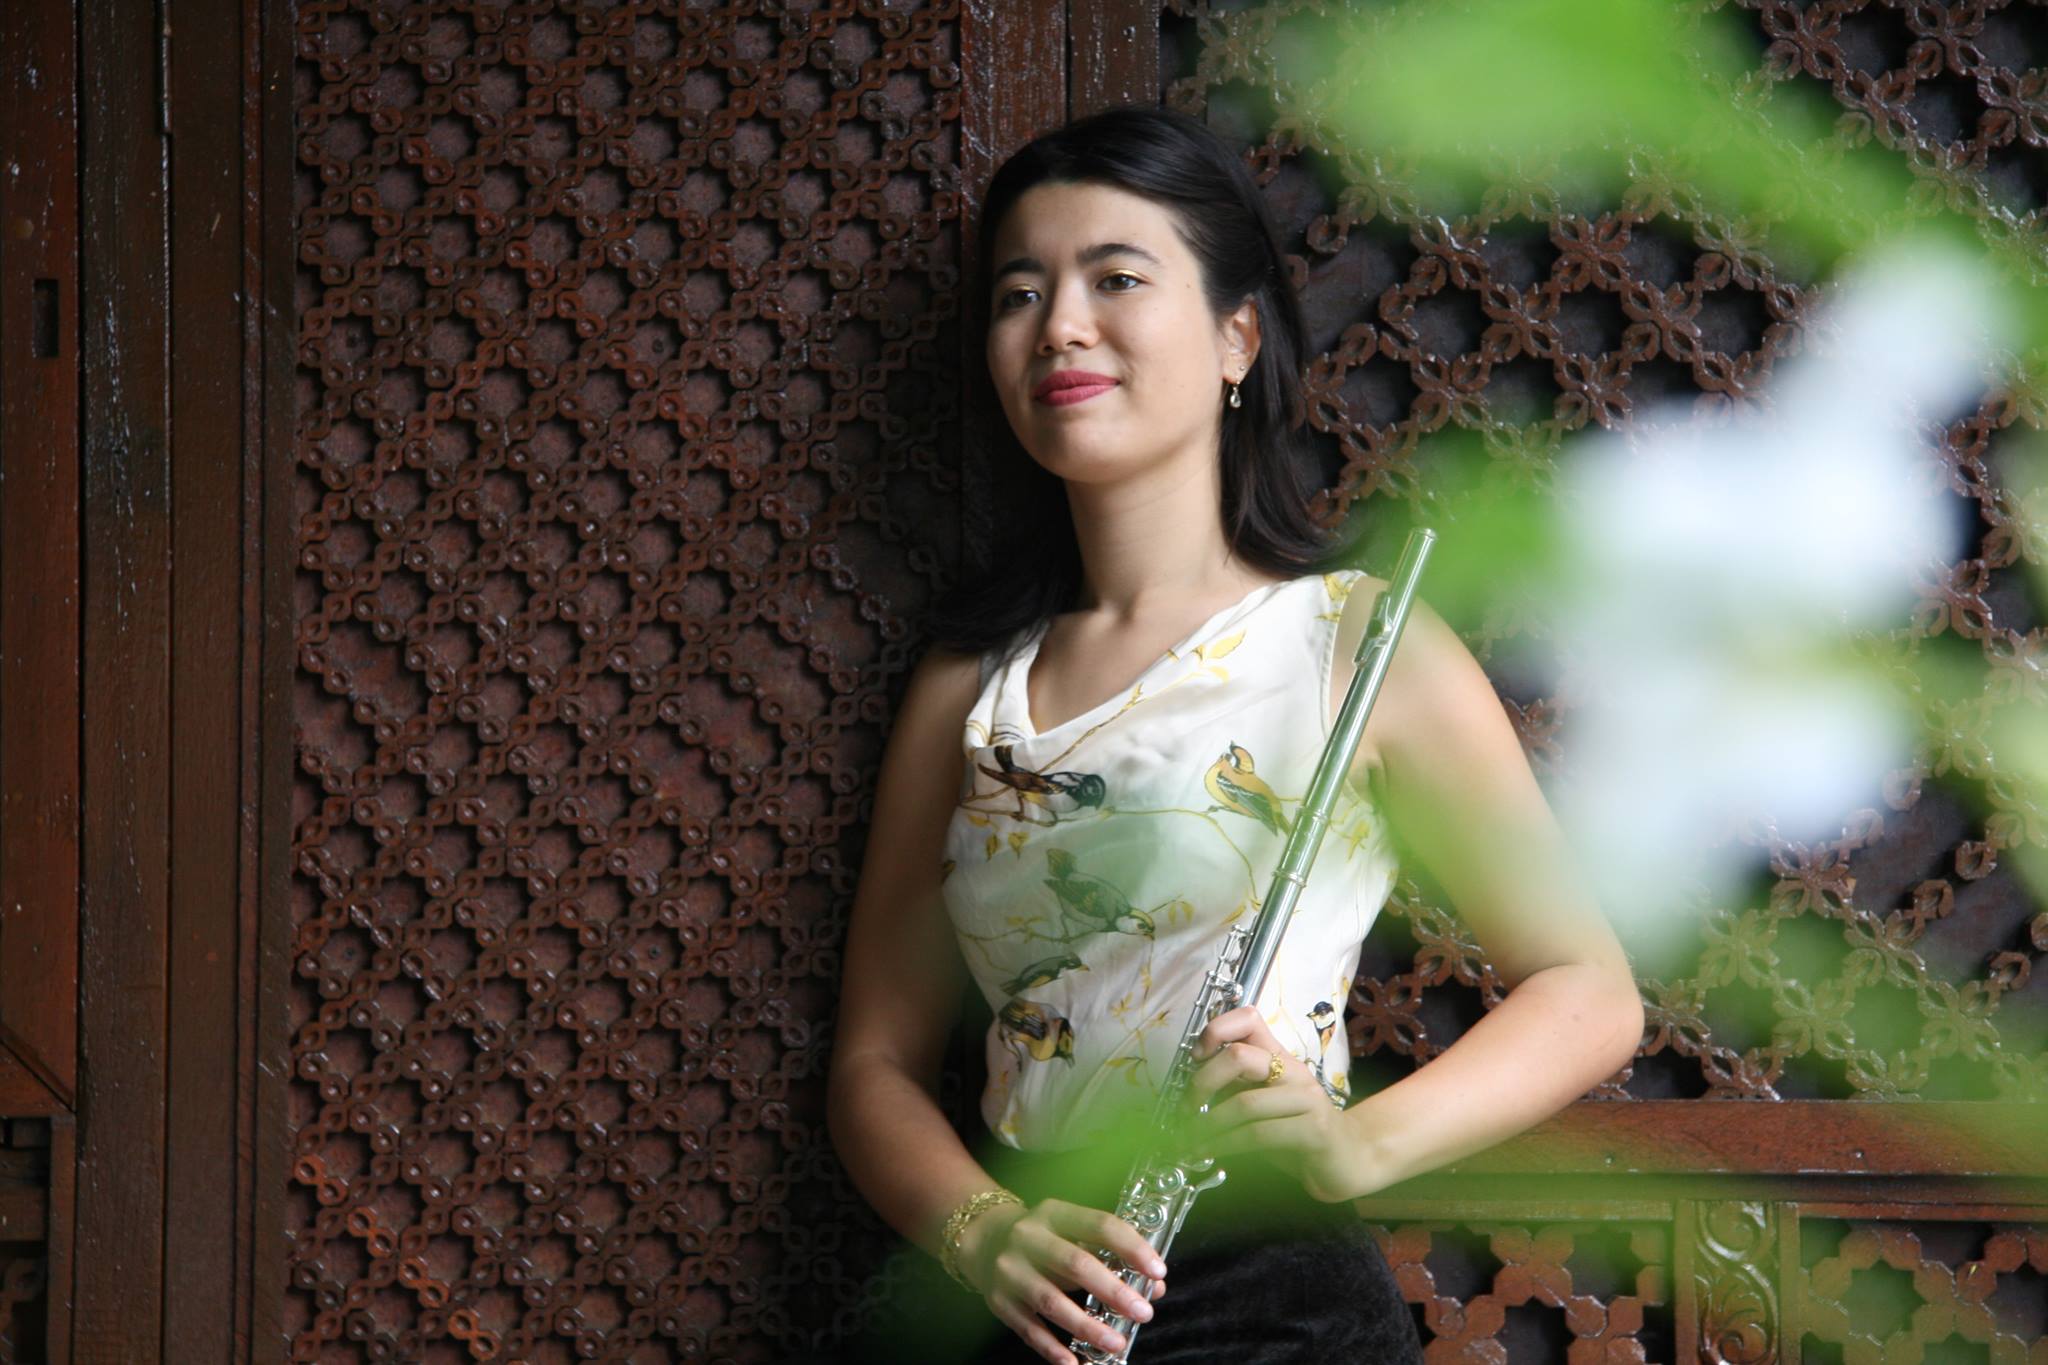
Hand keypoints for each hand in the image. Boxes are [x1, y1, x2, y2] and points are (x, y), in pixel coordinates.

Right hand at [955, 1196, 1168, 1364]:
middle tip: (1143, 1312)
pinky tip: (1074, 1363)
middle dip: (1114, 1291)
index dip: (1132, 1248)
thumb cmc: (1044, 1239)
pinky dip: (1052, 1349)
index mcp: (1055, 1214)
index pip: (1100, 1225)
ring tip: (1117, 1342)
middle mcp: (1029, 1237)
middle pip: (1076, 1264)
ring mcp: (1011, 1270)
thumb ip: (1111, 1254)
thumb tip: (1154, 1286)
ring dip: (1088, 1326)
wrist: (984, 1241)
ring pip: (1051, 1302)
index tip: (1158, 1272)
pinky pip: (1029, 1329)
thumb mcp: (1072, 1232)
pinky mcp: (999, 1301)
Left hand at [1183, 1005, 1360, 1203]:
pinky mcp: (1314, 1130)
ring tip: (1189, 1141)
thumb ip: (1235, 1089)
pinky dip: (1226, 1146)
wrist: (1345, 1160)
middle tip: (1185, 1107)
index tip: (1195, 1056)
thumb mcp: (1261, 1102)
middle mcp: (1293, 1070)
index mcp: (1279, 1056)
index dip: (1216, 1030)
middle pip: (1240, 1056)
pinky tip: (1212, 1153)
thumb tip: (1191, 1089)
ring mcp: (1306, 1099)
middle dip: (1203, 1082)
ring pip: (1245, 1103)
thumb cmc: (1296, 1130)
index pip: (1249, 1018)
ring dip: (1208, 1126)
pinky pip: (1259, 1135)